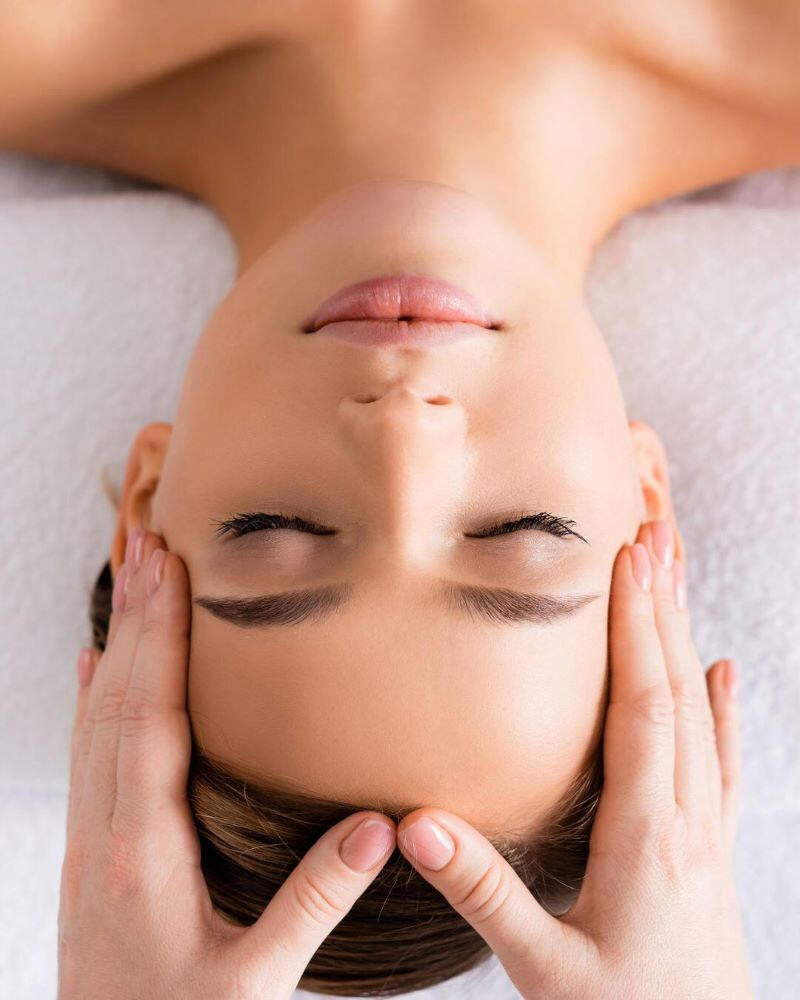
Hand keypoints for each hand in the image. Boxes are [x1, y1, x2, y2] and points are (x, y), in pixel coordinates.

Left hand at [59, 529, 396, 999]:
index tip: (168, 574)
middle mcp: (105, 834)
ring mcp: (90, 840)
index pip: (148, 722)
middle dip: (132, 617)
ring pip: (95, 719)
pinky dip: (93, 695)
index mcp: (142, 855)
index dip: (157, 641)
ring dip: (113, 643)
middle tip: (146, 545)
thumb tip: (380, 828)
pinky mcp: (91, 851)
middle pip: (114, 702)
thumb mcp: (255, 985)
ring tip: (127, 580)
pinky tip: (96, 665)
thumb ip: (314, 903)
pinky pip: (88, 753)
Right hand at [393, 519, 752, 999]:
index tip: (627, 564)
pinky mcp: (710, 849)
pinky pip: (723, 763)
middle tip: (652, 537)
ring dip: (686, 640)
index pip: (642, 711)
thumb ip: (483, 892)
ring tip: (676, 577)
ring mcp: (706, 832)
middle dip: (661, 610)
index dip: (635, 632)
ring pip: (701, 717)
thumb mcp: (544, 967)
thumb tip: (416, 825)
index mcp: (646, 836)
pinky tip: (726, 674)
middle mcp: (685, 819)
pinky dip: (726, 711)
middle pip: (676, 694)